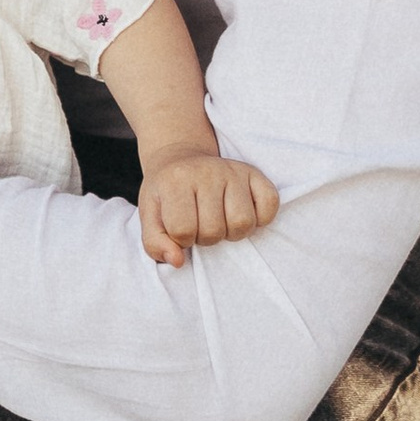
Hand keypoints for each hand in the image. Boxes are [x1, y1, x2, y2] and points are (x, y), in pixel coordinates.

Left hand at [137, 150, 279, 267]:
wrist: (180, 159)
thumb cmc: (166, 194)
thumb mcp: (150, 216)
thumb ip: (155, 243)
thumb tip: (177, 261)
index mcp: (174, 182)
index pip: (182, 230)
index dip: (181, 240)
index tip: (180, 229)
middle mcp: (205, 172)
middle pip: (214, 230)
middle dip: (206, 237)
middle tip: (200, 224)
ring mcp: (232, 170)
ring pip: (243, 222)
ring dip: (232, 232)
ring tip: (221, 222)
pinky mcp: (253, 173)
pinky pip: (270, 204)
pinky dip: (261, 218)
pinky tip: (242, 212)